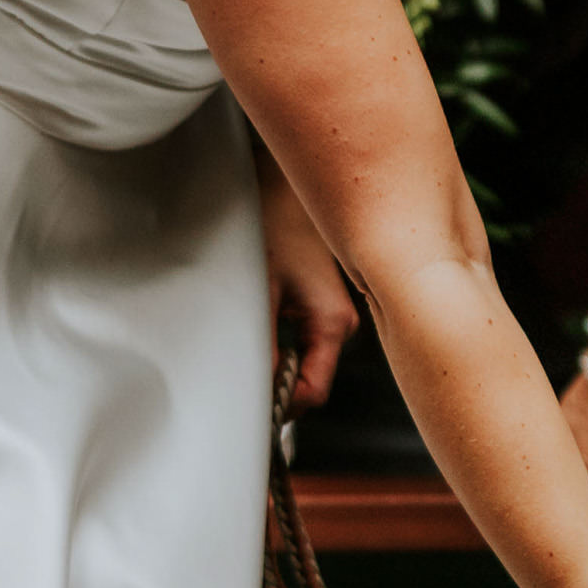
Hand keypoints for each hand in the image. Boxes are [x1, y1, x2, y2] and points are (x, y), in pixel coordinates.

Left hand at [256, 152, 359, 411]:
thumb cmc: (273, 223)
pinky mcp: (326, 307)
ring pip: (307, 363)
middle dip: (279, 384)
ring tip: (253, 338)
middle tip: (244, 372)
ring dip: (279, 362)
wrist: (283, 183)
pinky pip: (306, 343)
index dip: (283, 403)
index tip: (254, 402)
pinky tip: (266, 323)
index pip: (313, 391)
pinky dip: (284, 344)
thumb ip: (261, 344)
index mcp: (333, 324)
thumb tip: (256, 387)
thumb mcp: (259, 289)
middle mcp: (342, 325)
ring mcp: (337, 316)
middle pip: (310, 381)